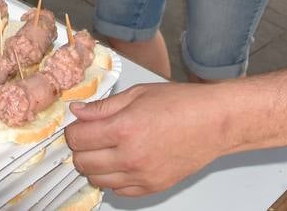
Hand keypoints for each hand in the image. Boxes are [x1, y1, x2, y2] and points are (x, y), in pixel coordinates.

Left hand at [67, 83, 221, 195]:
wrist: (214, 123)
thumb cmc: (182, 104)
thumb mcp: (138, 94)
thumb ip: (103, 106)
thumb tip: (77, 112)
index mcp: (124, 128)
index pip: (77, 138)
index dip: (72, 130)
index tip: (77, 125)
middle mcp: (130, 156)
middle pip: (82, 163)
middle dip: (79, 148)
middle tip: (88, 136)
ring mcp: (142, 175)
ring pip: (97, 180)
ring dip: (94, 165)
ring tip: (105, 149)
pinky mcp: (153, 187)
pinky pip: (119, 191)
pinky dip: (114, 179)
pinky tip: (121, 162)